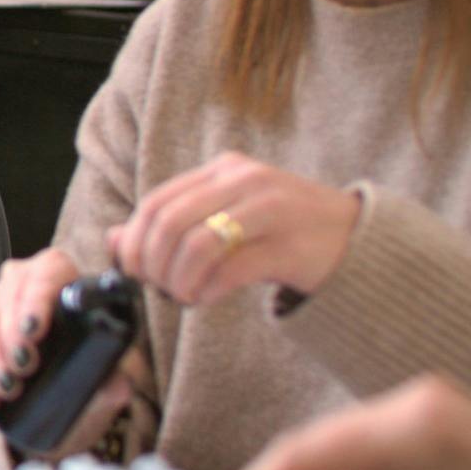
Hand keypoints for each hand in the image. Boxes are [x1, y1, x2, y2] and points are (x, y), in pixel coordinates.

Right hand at [0, 248, 142, 457]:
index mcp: (63, 280)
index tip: (35, 331)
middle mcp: (24, 284)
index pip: (47, 270)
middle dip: (12, 331)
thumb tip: (116, 386)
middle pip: (9, 291)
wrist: (62, 402)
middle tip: (25, 365)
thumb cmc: (85, 374)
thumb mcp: (105, 377)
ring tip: (9, 388)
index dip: (38, 296)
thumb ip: (114, 380)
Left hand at [108, 152, 358, 305]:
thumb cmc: (282, 231)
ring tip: (184, 295)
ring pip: (196, 244)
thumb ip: (174, 223)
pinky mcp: (290, 246)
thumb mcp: (226, 216)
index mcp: (225, 170)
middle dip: (151, 263)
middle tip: (157, 288)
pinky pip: (230, 270)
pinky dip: (207, 290)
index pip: (158, 200)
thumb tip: (113, 240)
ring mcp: (271, 210)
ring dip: (178, 280)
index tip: (131, 270)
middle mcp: (245, 181)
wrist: (357, 239)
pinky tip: (206, 298)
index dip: (134, 239)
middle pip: (170, 222)